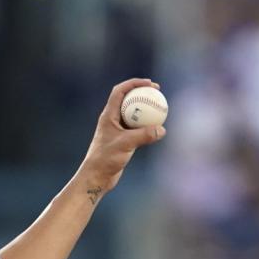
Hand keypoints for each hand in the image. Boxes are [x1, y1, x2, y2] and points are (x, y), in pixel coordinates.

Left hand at [80, 78, 166, 198]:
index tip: (150, 83)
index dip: (134, 83)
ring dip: (145, 107)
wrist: (97, 176)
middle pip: (127, 98)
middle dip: (142, 92)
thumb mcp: (126, 145)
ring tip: (159, 106)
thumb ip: (143, 136)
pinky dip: (146, 123)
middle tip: (157, 92)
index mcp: (108, 115)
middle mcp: (111, 119)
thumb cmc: (106, 159)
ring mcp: (117, 129)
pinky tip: (157, 125)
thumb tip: (162, 129)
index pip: (119, 91)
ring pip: (132, 113)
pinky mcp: (122, 139)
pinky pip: (136, 126)